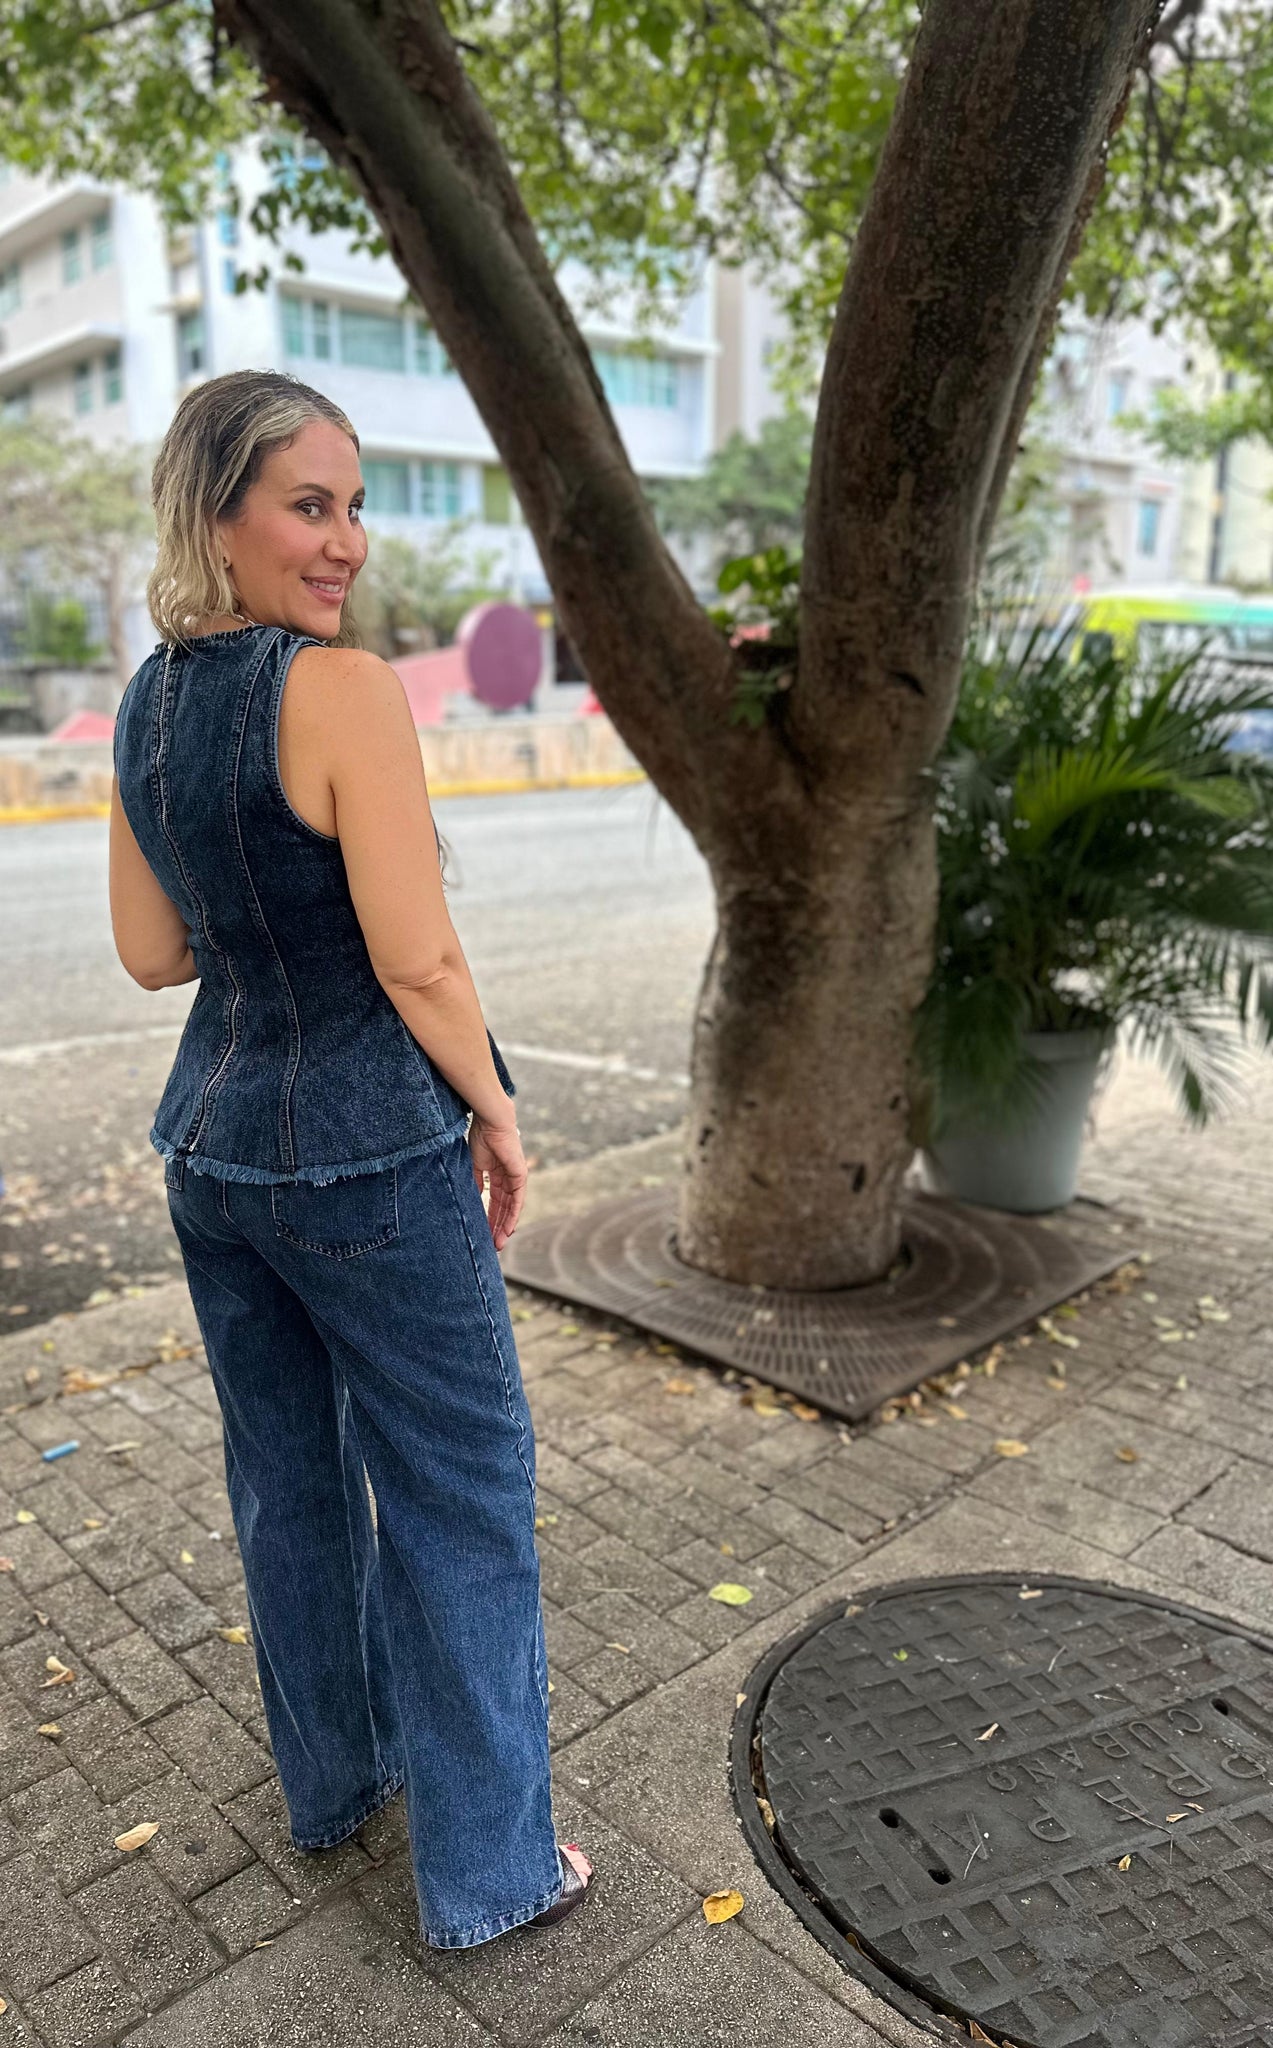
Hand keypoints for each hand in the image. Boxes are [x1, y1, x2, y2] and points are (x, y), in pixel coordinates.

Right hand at [467, 1115, 527, 1251]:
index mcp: (498, 1176)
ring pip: (512, 1208)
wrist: (490, 1121)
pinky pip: (518, 1200)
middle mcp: (508, 1179)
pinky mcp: (520, 1175)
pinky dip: (513, 1215)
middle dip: (497, 1227)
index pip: (495, 1202)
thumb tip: (472, 1200)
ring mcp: (516, 1177)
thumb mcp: (475, 1166)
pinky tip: (508, 1228)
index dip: (490, 1218)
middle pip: (504, 1208)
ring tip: (498, 1242)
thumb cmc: (481, 1137)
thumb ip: (475, 1183)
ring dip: (505, 1226)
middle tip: (492, 1246)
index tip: (484, 1233)